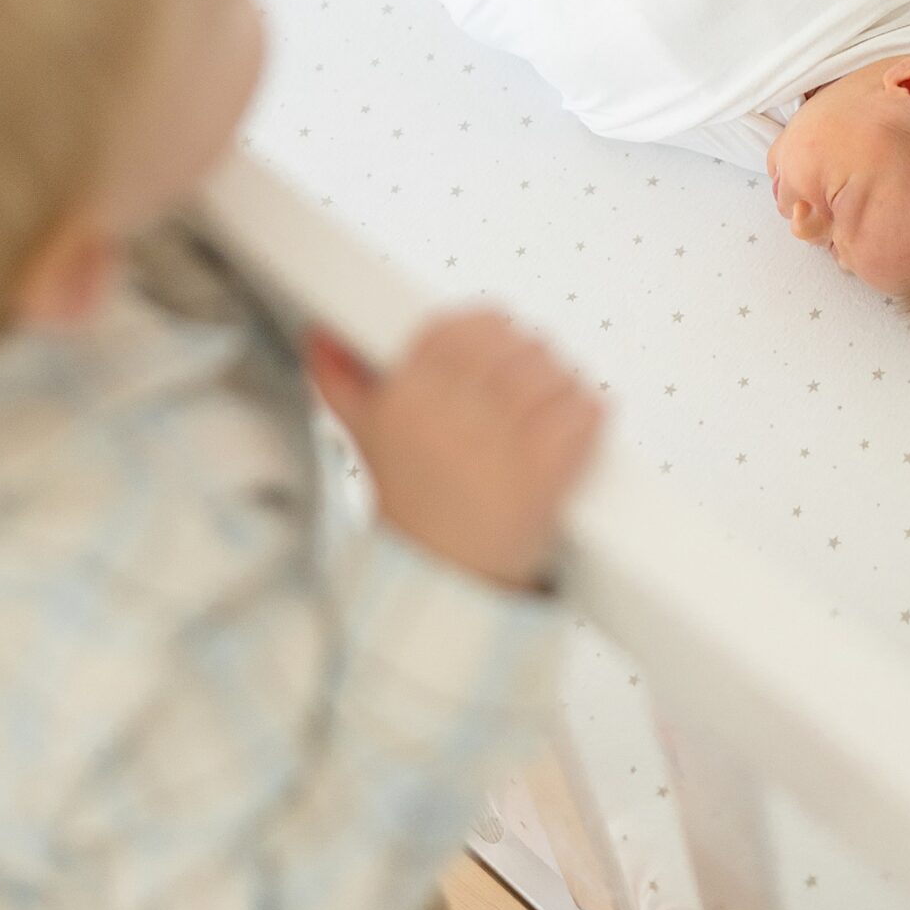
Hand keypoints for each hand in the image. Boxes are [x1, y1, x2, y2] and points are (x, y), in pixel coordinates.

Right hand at [307, 312, 601, 589]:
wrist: (438, 584)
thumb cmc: (410, 514)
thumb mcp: (364, 439)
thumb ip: (341, 380)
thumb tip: (320, 337)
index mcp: (407, 393)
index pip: (465, 325)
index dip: (492, 334)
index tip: (498, 352)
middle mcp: (452, 408)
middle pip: (520, 344)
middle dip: (530, 364)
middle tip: (527, 393)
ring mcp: (500, 438)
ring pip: (555, 372)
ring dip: (561, 389)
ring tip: (549, 416)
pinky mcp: (544, 470)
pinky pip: (585, 410)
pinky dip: (588, 418)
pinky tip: (573, 435)